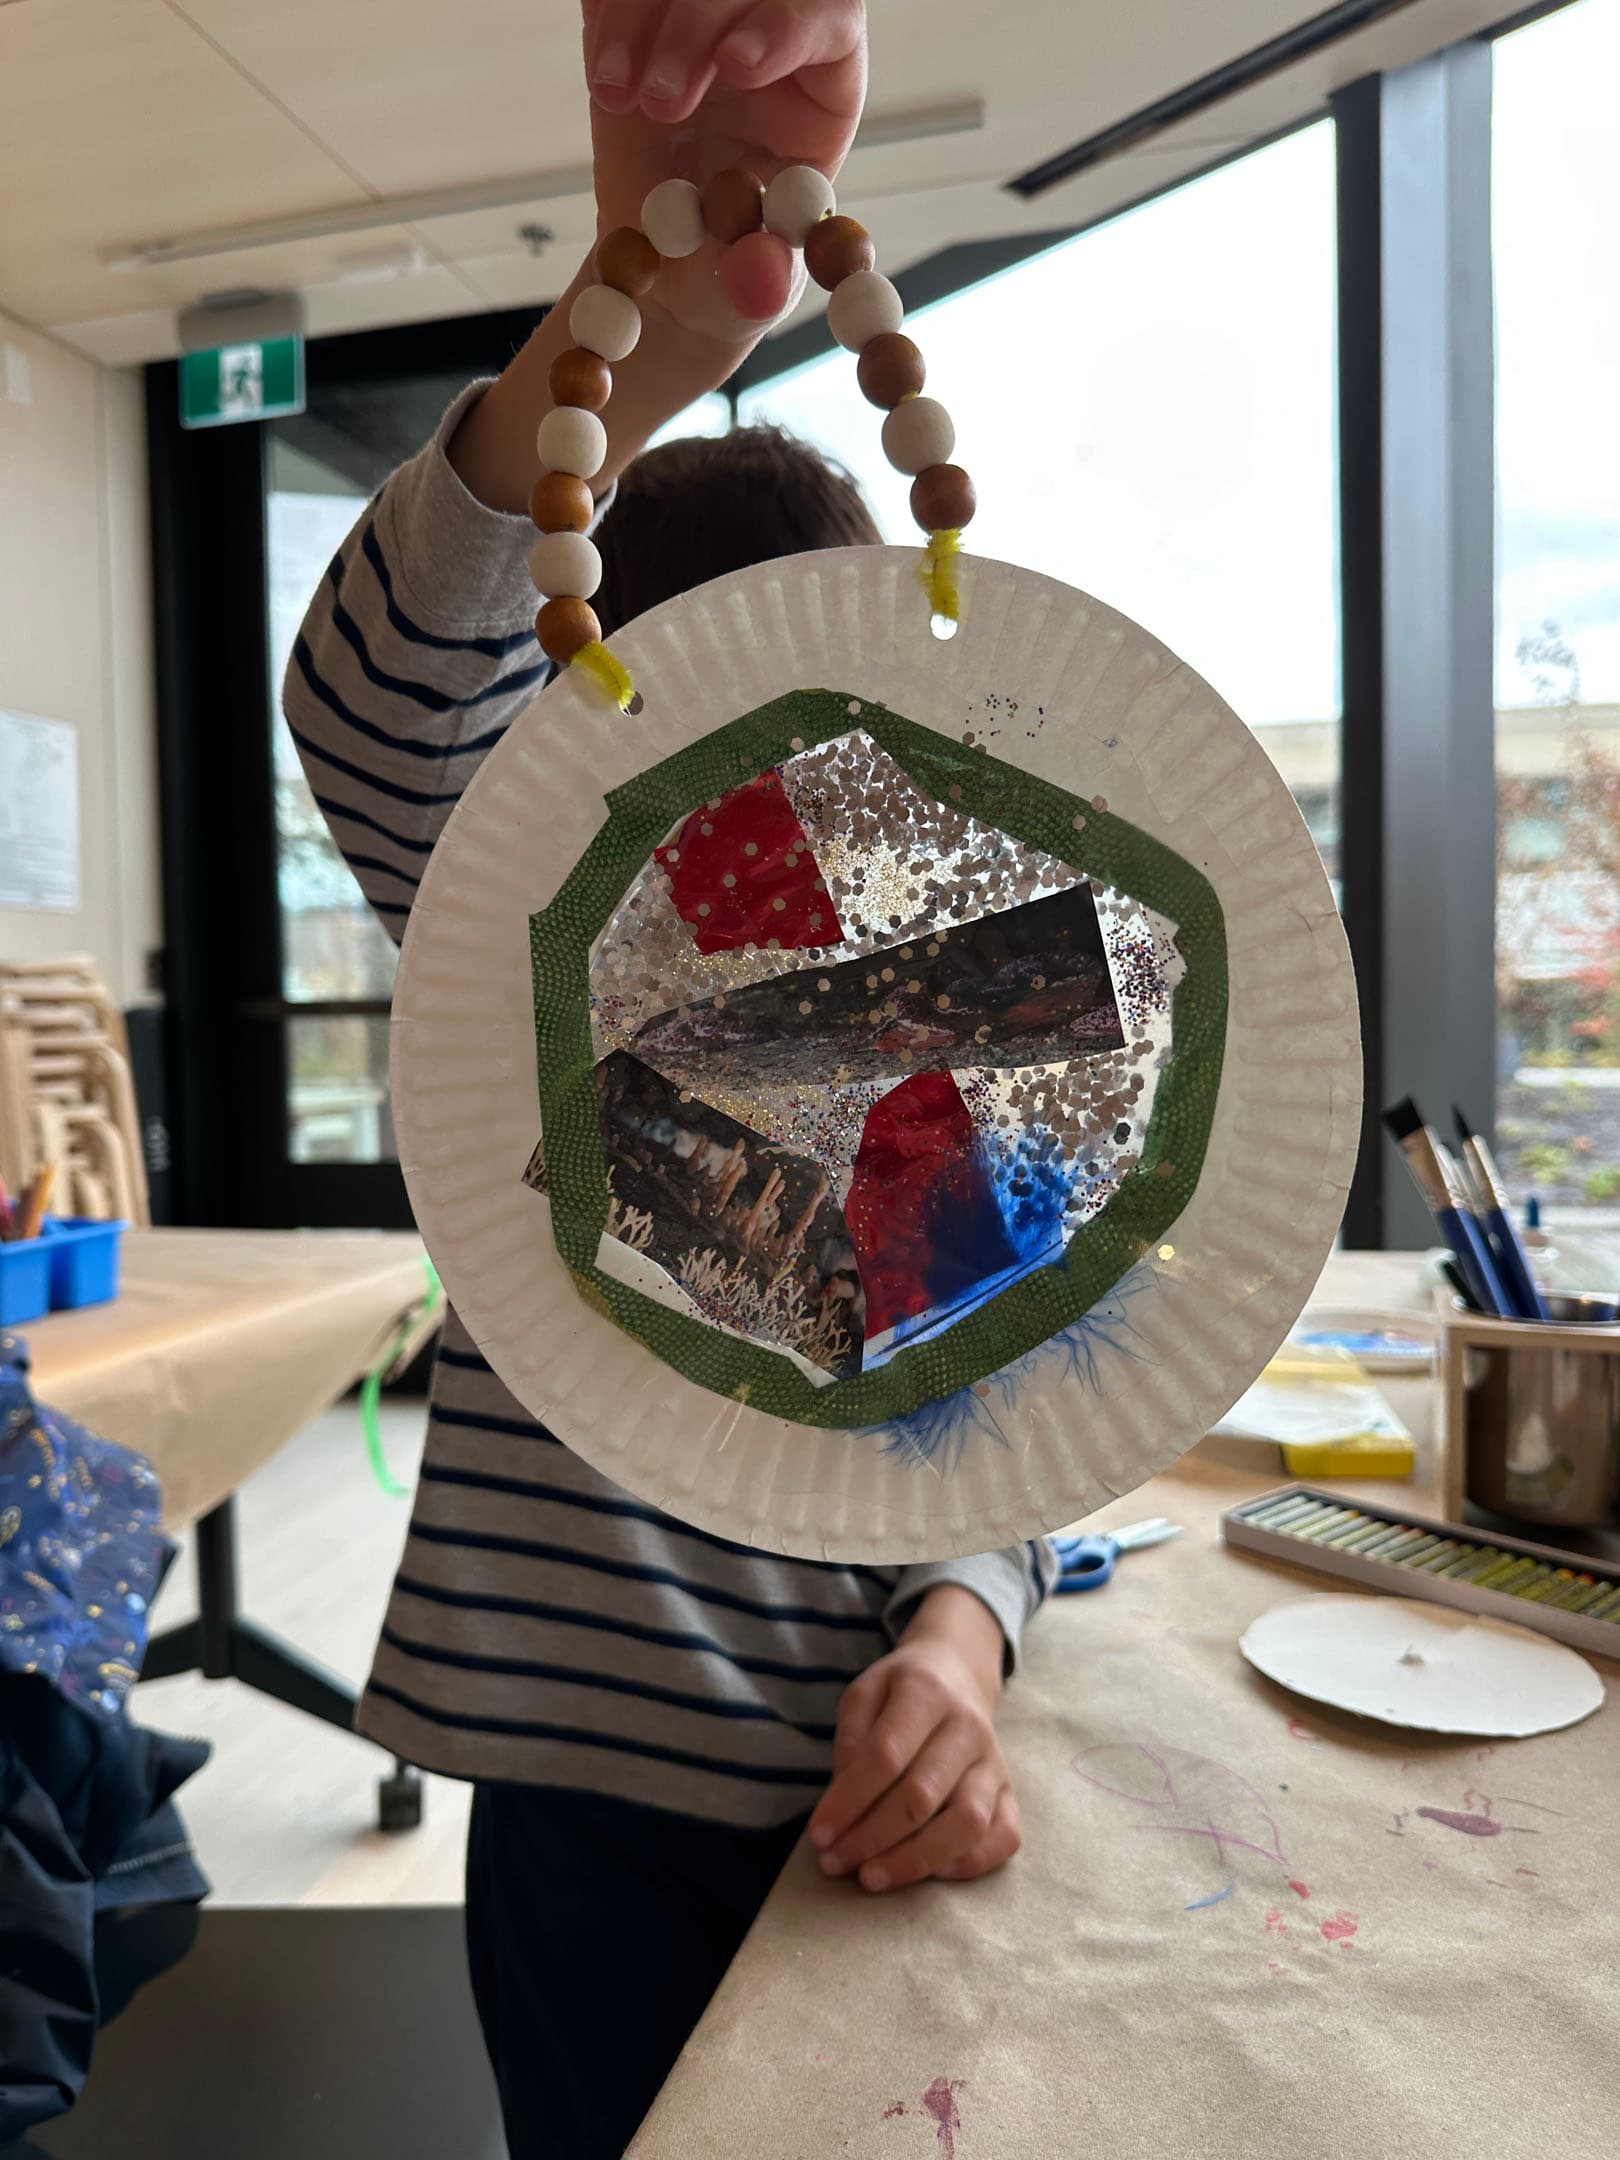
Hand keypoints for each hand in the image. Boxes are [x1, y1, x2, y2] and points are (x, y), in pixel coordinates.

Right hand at [450, 0, 866, 509]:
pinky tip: (605, 80)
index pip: (822, 20)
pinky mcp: (646, 19)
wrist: (666, 265)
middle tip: (661, 105)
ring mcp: (706, 19)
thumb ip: (763, 277)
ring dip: (641, 25)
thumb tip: (765, 280)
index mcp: (823, 86)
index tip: (735, 65)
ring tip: (618, 98)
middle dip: (696, 30)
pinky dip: (609, 22)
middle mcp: (770, 34)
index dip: (781, 29)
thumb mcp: (753, 286)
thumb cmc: (731, 269)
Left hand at [807, 1586, 1021, 1892]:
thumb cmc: (902, 1689)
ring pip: (967, 1823)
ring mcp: (994, 1762)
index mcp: (926, 1693)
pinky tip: (932, 1875)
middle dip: (871, 1838)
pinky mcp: (1010, 1791)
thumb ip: (851, 1739)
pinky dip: (972, 1863)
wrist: (959, 1671)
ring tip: (872, 1877)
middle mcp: (967, 1728)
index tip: (817, 1835)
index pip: (886, 1756)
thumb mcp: (865, 1692)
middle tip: (835, 1863)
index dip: (848, 1802)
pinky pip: (1005, 1836)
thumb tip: (843, 1799)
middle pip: (921, 1796)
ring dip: (915, 1861)